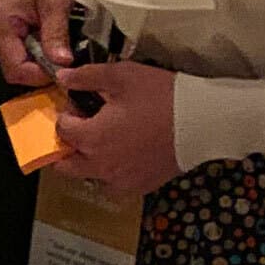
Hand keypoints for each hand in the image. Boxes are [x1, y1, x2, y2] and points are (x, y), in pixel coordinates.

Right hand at [0, 0, 75, 86]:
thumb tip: (61, 62)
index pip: (16, 69)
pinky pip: (17, 54)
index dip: (40, 74)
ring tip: (54, 41)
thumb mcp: (56, 1)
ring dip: (39, 60)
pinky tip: (46, 39)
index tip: (62, 69)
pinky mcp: (1, 35)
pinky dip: (35, 52)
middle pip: (15, 70)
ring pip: (17, 64)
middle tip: (63, 54)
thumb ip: (56, 35)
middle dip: (41, 67)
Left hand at [53, 63, 182, 197]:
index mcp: (91, 138)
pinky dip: (112, 172)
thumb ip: (88, 77)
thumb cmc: (162, 96)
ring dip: (88, 160)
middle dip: (67, 146)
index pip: (61, 130)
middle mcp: (99, 166)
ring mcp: (118, 181)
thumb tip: (62, 77)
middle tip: (83, 128)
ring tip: (108, 139)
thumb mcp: (123, 76)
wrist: (203, 121)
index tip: (80, 105)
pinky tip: (126, 153)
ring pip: (88, 175)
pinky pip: (113, 184)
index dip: (67, 115)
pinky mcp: (137, 187)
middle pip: (65, 164)